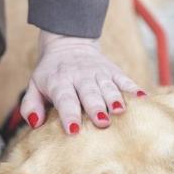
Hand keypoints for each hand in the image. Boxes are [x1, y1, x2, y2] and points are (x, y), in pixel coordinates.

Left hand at [21, 31, 145, 134]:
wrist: (68, 43)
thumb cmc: (50, 74)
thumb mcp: (34, 86)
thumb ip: (30, 105)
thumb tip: (35, 123)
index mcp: (60, 82)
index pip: (65, 99)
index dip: (69, 114)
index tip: (73, 129)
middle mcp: (80, 77)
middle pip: (89, 94)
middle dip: (96, 108)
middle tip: (102, 123)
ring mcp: (98, 73)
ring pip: (108, 87)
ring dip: (115, 99)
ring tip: (120, 111)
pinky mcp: (113, 70)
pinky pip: (124, 79)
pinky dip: (133, 88)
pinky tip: (142, 98)